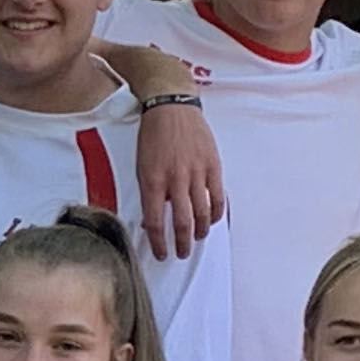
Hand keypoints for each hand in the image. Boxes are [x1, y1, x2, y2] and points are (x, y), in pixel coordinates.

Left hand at [130, 101, 223, 257]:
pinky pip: (218, 196)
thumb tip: (152, 220)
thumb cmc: (154, 136)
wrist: (171, 107)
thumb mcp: (141, 167)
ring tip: (198, 238)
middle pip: (182, 223)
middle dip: (182, 243)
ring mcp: (196, 172)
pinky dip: (216, 212)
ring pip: (203, 213)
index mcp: (152, 180)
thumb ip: (148, 194)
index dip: (159, 243)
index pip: (156, 222)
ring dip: (201, 231)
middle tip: (182, 252)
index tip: (162, 253)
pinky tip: (212, 220)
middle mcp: (175, 179)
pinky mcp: (212, 165)